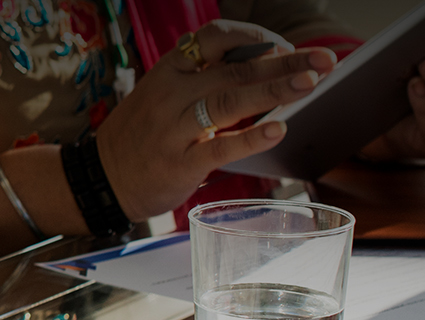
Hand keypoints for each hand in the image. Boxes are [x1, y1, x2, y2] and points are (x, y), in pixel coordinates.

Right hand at [97, 20, 336, 217]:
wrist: (100, 179)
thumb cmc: (140, 136)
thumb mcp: (161, 94)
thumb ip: (204, 80)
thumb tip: (265, 66)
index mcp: (168, 72)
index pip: (214, 37)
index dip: (255, 36)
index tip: (283, 46)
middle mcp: (171, 94)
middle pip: (235, 68)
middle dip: (285, 61)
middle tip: (324, 59)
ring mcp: (173, 129)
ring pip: (229, 101)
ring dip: (274, 90)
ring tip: (311, 82)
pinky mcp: (179, 164)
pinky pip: (220, 147)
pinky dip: (252, 137)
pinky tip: (278, 129)